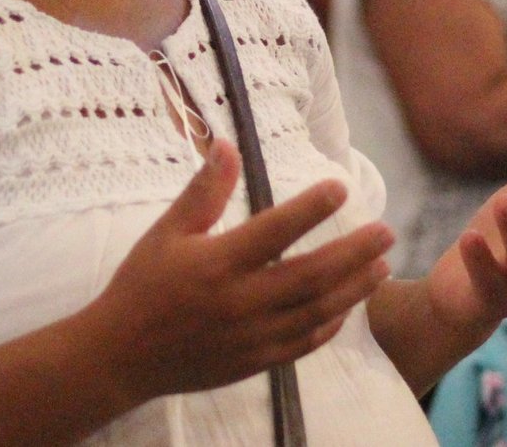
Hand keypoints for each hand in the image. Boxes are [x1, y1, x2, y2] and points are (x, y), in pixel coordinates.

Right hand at [84, 140, 393, 410]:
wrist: (120, 356)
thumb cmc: (143, 285)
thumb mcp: (167, 232)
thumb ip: (204, 191)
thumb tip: (227, 143)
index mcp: (217, 264)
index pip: (275, 231)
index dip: (311, 208)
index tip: (341, 186)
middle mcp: (240, 302)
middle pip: (311, 275)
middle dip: (354, 252)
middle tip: (387, 231)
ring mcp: (251, 337)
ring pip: (316, 311)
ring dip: (354, 288)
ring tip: (382, 265)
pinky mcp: (255, 362)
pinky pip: (303, 344)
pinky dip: (331, 324)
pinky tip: (349, 305)